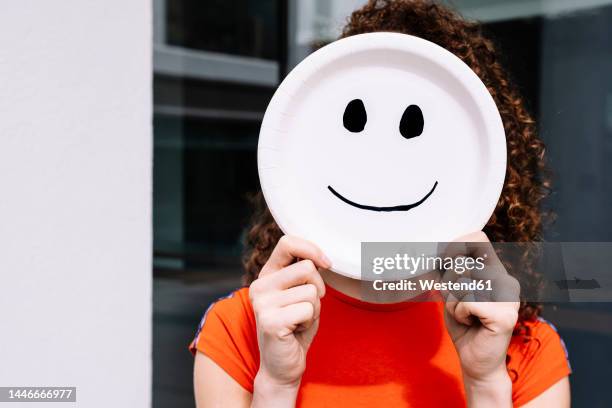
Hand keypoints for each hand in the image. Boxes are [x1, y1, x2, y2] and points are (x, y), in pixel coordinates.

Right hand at [249, 236, 329, 406]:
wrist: (282, 366)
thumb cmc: (296, 327)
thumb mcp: (301, 294)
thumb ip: (305, 273)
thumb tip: (323, 257)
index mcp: (266, 275)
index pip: (288, 243)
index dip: (312, 249)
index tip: (326, 263)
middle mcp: (260, 286)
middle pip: (307, 268)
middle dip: (318, 288)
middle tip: (307, 307)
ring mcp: (263, 303)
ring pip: (311, 291)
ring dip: (314, 309)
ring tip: (299, 321)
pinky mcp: (270, 321)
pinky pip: (309, 310)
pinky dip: (310, 321)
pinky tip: (296, 331)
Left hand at [441, 231, 519, 406]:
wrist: (476, 361)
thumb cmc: (463, 323)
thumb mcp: (452, 290)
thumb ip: (449, 269)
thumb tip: (436, 248)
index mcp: (497, 271)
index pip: (478, 238)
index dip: (456, 246)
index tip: (444, 262)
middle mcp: (507, 280)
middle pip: (462, 262)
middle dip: (449, 284)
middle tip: (459, 304)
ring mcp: (509, 298)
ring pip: (462, 282)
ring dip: (453, 302)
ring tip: (466, 315)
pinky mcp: (505, 315)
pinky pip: (467, 302)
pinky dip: (459, 313)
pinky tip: (471, 324)